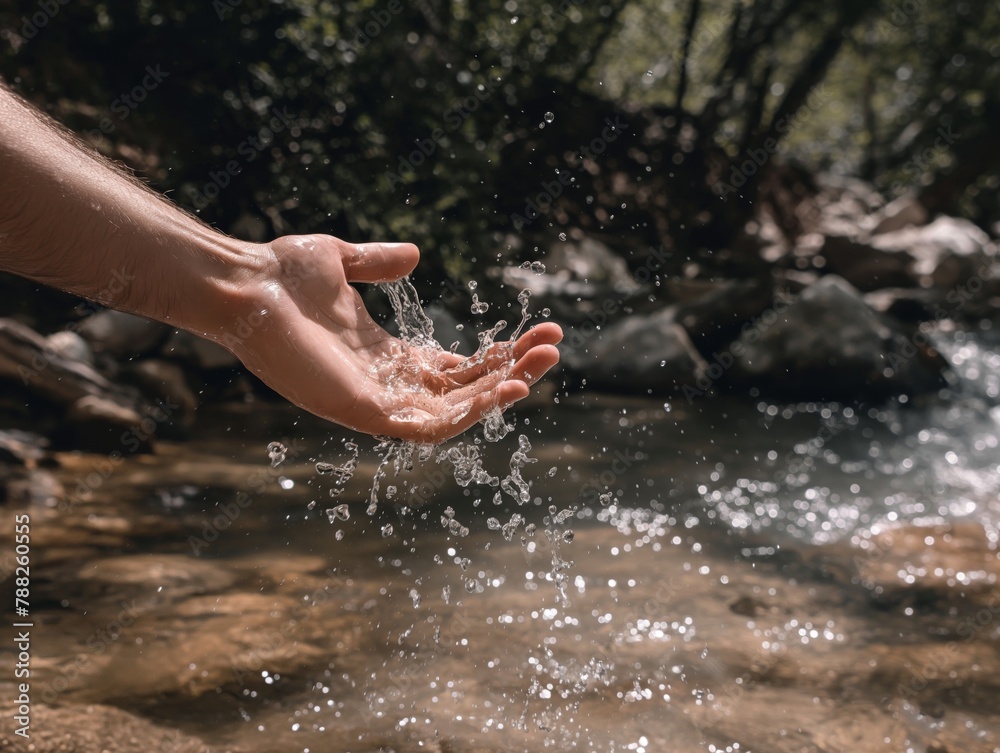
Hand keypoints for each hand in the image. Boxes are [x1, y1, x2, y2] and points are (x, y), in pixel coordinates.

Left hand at [220, 234, 561, 442]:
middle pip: (464, 390)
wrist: (245, 284)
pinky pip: (427, 427)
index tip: (537, 334)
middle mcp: (386, 384)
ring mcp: (375, 402)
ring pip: (455, 412)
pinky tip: (506, 388)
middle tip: (555, 344)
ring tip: (543, 364)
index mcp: (386, 356)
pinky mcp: (363, 412)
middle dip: (512, 369)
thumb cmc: (282, 274)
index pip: (454, 369)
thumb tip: (415, 255)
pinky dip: (469, 414)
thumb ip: (378, 262)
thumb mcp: (342, 261)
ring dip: (502, 391)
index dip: (496, 357)